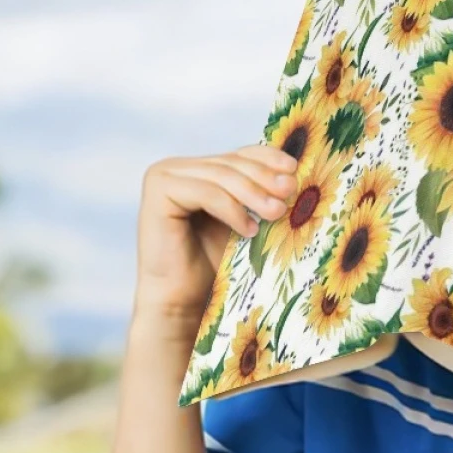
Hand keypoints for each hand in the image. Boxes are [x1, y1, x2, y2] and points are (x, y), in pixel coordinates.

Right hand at [135, 145, 296, 328]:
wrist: (182, 298)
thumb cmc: (213, 265)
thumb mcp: (244, 222)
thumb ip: (258, 196)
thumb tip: (294, 175)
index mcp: (199, 170)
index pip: (239, 154)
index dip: (268, 158)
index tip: (295, 170)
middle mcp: (178, 168)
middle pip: (231, 163)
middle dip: (265, 178)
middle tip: (290, 191)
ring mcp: (164, 176)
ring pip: (221, 176)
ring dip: (254, 194)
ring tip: (277, 213)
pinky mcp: (158, 191)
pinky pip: (206, 193)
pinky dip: (231, 210)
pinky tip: (249, 230)